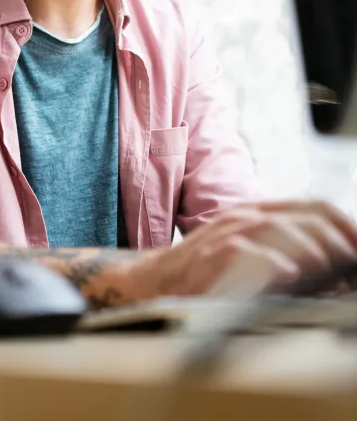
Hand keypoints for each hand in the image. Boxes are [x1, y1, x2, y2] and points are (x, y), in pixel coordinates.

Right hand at [123, 200, 356, 301]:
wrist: (151, 282)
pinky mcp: (213, 256)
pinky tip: (292, 274)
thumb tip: (333, 270)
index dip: (344, 223)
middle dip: (337, 236)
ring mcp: (228, 233)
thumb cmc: (203, 272)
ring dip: (314, 248)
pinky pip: (249, 253)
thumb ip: (286, 254)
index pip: (312, 206)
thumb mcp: (248, 253)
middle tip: (356, 259)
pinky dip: (276, 262)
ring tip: (335, 266)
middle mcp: (245, 216)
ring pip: (281, 229)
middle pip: (303, 214)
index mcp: (257, 212)